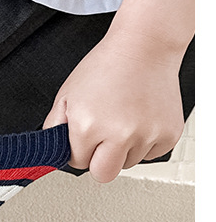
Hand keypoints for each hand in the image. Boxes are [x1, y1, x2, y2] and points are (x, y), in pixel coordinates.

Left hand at [42, 28, 184, 181]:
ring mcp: (147, 136)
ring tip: (123, 117)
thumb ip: (55, 127)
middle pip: (103, 175)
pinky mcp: (169, 135)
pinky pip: (151, 155)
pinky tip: (140, 117)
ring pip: (129, 163)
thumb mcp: (67, 94)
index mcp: (88, 125)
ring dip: (124, 148)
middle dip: (99, 160)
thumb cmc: (106, 66)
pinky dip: (145, 142)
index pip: (78, 162)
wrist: (144, 46)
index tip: (84, 134)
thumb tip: (52, 153)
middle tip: (102, 138)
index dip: (79, 148)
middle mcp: (119, 134)